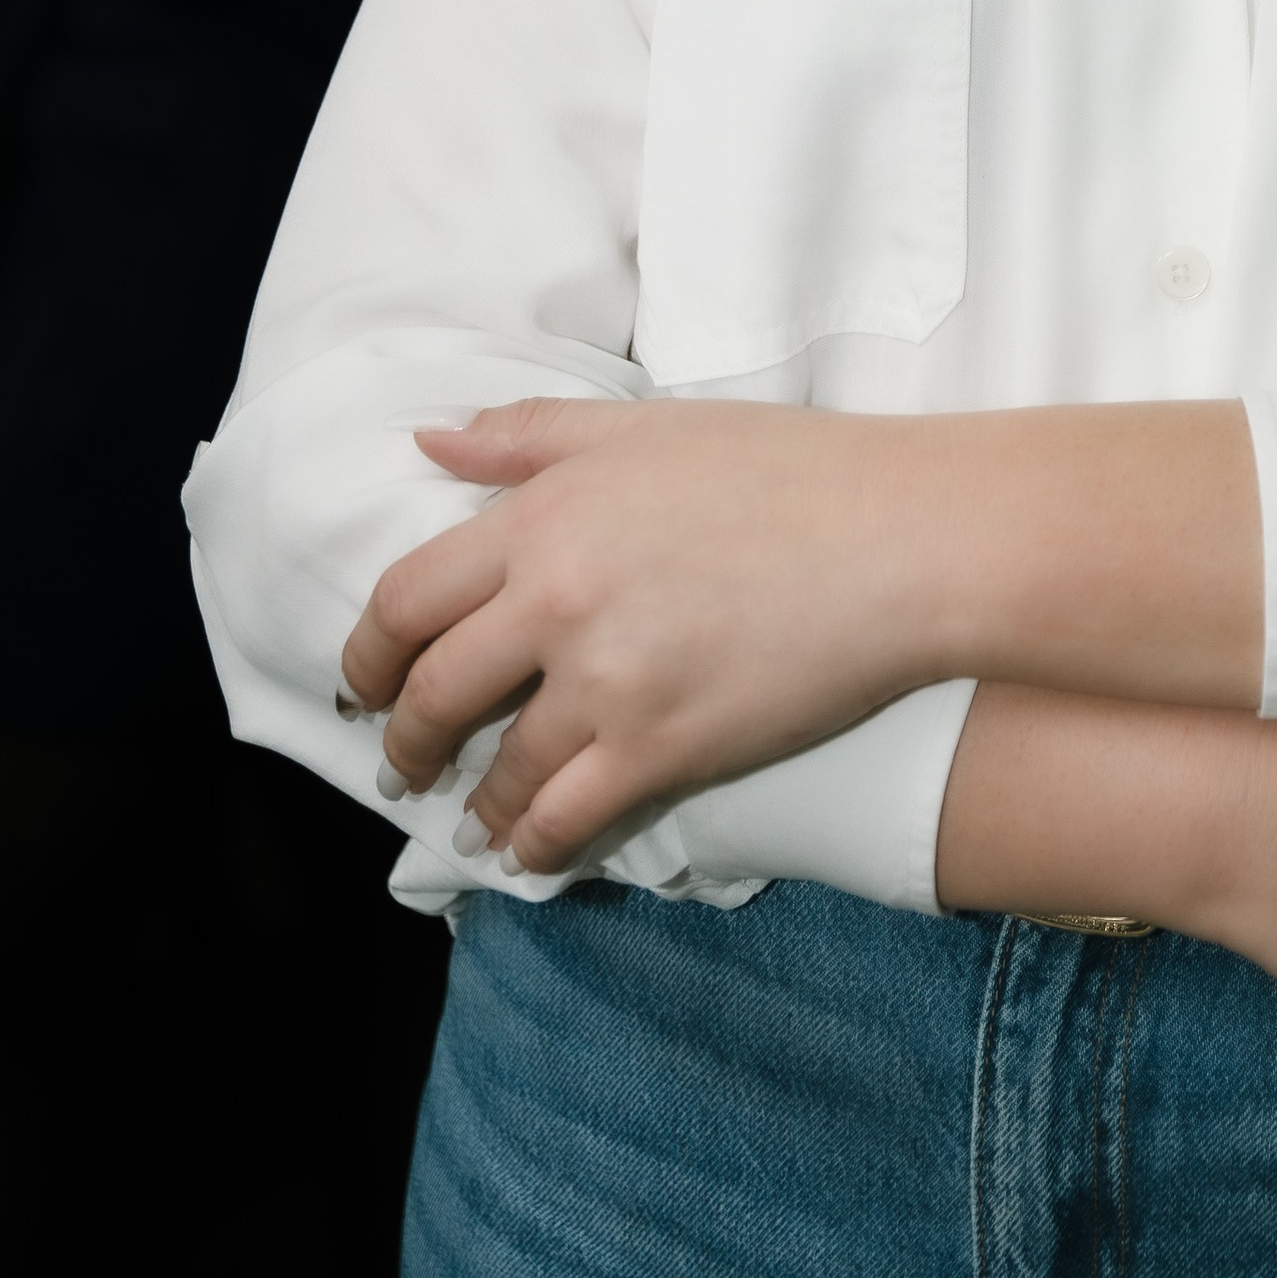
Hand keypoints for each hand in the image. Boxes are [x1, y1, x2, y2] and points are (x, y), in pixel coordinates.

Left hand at [341, 391, 1261, 874]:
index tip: (366, 680)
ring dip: (474, 803)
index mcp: (547, 512)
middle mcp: (557, 598)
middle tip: (404, 760)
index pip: (406, 597)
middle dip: (406, 740)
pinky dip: (534, 845)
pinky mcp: (662, 748)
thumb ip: (532, 435)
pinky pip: (564, 820)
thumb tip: (430, 441)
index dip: (369, 652)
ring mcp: (607, 681)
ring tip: (473, 817)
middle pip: (433, 692)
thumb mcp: (652, 426)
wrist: (908, 537)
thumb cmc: (794, 467)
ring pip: (497, 769)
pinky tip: (532, 851)